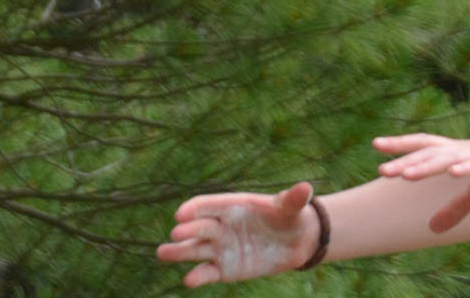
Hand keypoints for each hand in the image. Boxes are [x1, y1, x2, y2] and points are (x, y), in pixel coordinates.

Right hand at [157, 182, 317, 287]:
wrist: (296, 240)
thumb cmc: (289, 216)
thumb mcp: (292, 208)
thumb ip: (293, 199)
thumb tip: (306, 188)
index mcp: (232, 206)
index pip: (207, 205)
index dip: (194, 208)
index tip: (182, 214)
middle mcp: (220, 226)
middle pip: (198, 227)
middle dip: (187, 230)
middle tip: (177, 234)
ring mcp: (219, 248)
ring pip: (194, 250)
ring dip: (178, 252)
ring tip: (163, 253)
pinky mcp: (223, 269)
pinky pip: (207, 273)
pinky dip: (198, 277)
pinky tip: (189, 280)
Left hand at [374, 132, 469, 232]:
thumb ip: (455, 208)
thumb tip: (431, 229)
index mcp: (462, 155)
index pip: (427, 148)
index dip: (403, 147)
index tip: (377, 147)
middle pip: (433, 153)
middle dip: (407, 160)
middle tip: (381, 169)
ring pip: (452, 158)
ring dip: (428, 165)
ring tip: (405, 173)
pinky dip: (468, 167)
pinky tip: (454, 172)